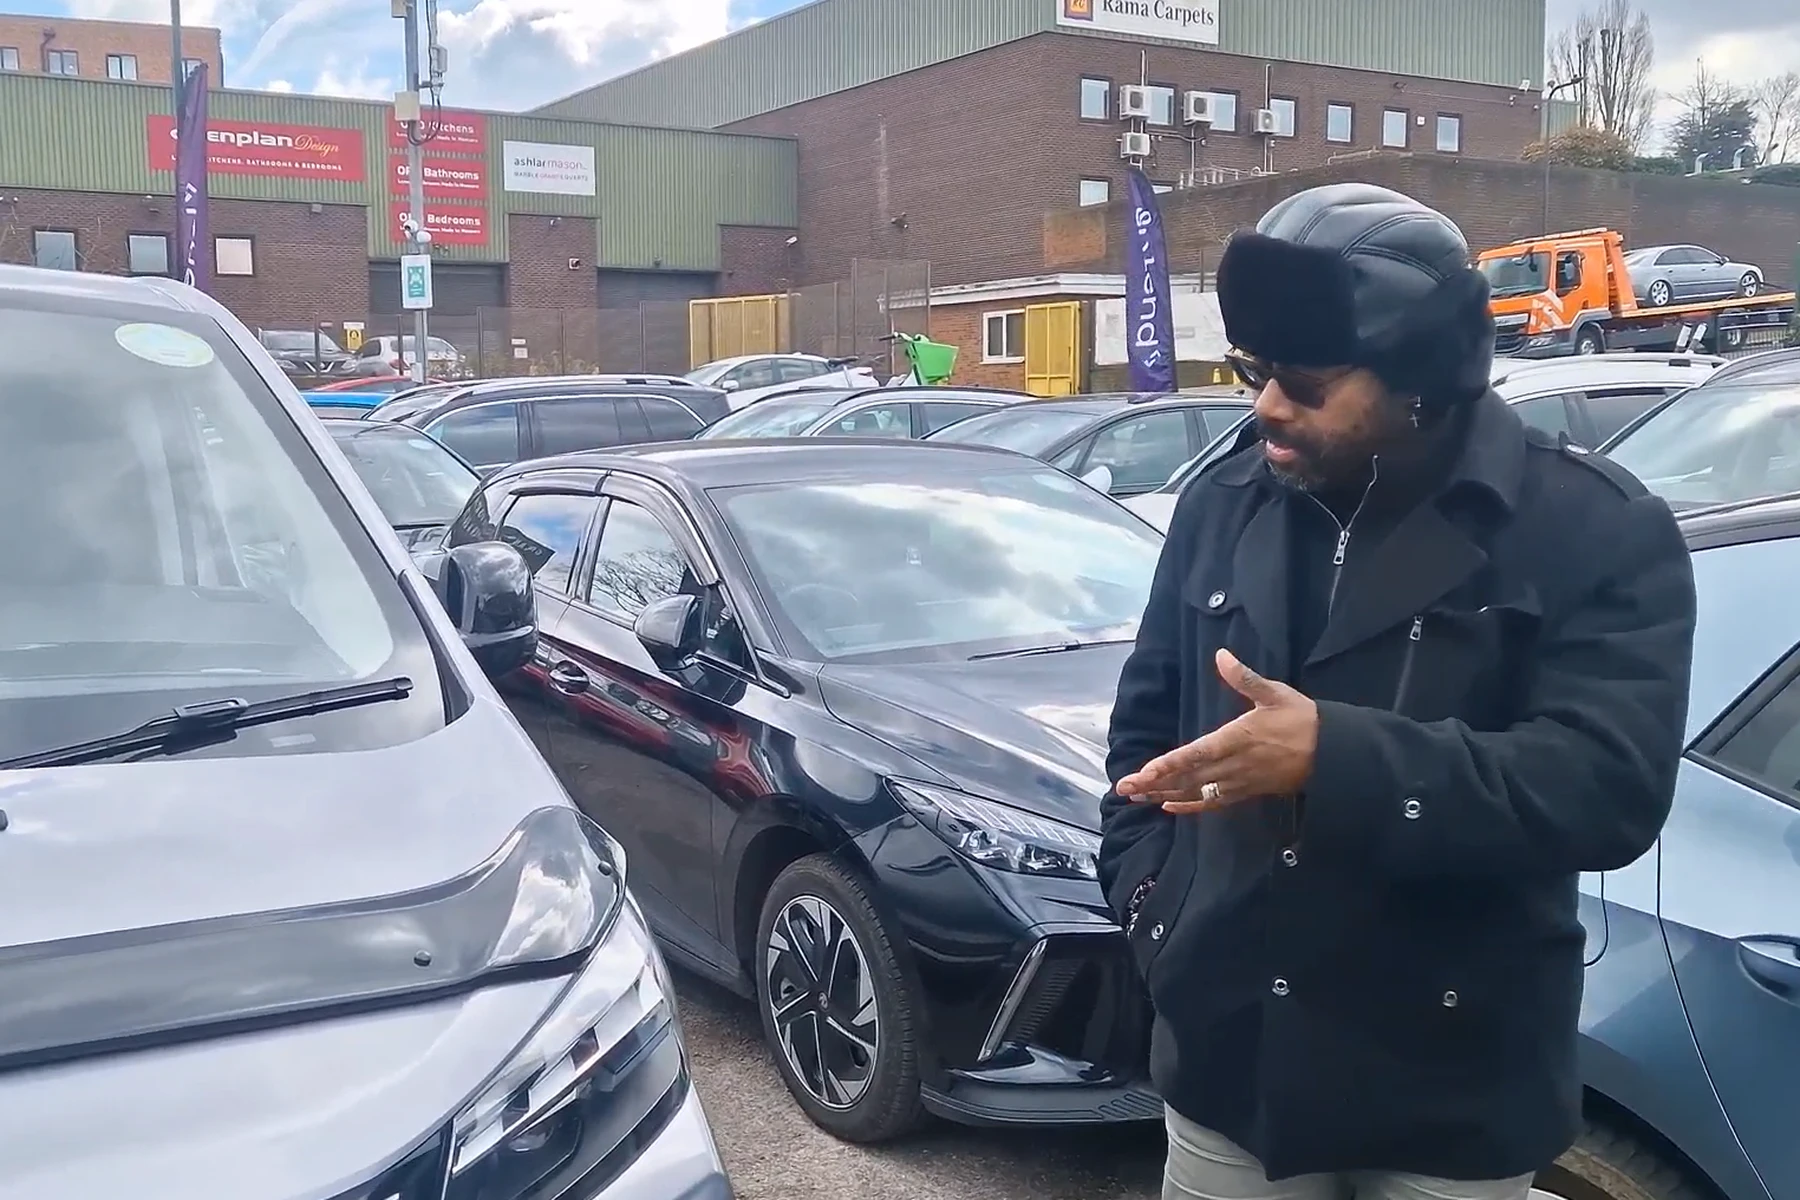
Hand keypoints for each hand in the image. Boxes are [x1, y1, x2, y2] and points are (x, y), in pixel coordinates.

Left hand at [1116, 649, 1318, 813]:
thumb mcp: (1275, 693)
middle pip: (1188, 779)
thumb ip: (1244, 677)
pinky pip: (1213, 803)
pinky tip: (1169, 808)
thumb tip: (1221, 655)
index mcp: (1237, 739)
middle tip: (1124, 789)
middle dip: (1155, 784)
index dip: (1168, 766)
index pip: (1195, 755)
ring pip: (1196, 793)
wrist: (1332, 753)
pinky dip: (1190, 807)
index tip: (1144, 773)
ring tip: (1136, 798)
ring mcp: (1239, 782)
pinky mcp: (1246, 792)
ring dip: (1165, 795)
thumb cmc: (1301, 720)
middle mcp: (1233, 765)